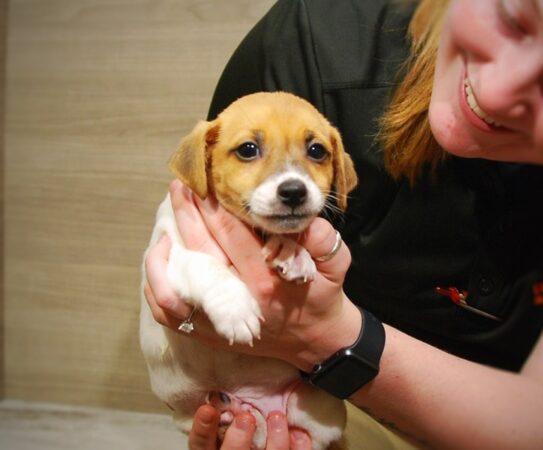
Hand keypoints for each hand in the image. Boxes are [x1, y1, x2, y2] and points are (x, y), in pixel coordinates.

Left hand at [144, 180, 361, 369]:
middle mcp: (238, 299)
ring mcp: (219, 320)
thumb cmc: (324, 296)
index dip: (213, 205)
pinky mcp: (210, 334)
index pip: (231, 234)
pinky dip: (157, 287)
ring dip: (164, 249)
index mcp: (267, 279)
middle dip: (186, 213)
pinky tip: (162, 262)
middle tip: (179, 187)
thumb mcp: (336, 265)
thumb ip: (323, 239)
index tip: (204, 182)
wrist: (318, 341)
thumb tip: (302, 220)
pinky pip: (170, 313)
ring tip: (166, 222)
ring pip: (176, 283)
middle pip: (200, 249)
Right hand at [188, 405, 311, 449]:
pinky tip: (299, 434)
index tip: (208, 409)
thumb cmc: (240, 435)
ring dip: (274, 440)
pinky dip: (298, 448)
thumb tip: (222, 389)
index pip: (201, 445)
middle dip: (238, 439)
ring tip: (276, 417)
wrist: (258, 447)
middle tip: (245, 417)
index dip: (202, 429)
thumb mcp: (223, 430)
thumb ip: (224, 416)